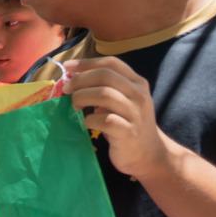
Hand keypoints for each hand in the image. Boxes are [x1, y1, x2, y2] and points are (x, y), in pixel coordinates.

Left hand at [64, 57, 173, 180]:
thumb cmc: (127, 124)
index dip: (86, 63)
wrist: (148, 153)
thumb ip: (104, 89)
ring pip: (104, 94)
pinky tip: (86, 123)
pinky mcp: (128, 132)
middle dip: (80, 80)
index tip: (67, 67)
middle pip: (105, 76)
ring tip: (75, 106)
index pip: (111, 63)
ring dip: (82, 97)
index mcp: (137, 83)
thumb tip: (73, 80)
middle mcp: (138, 94)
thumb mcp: (121, 101)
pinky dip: (90, 120)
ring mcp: (135, 113)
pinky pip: (105, 120)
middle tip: (67, 89)